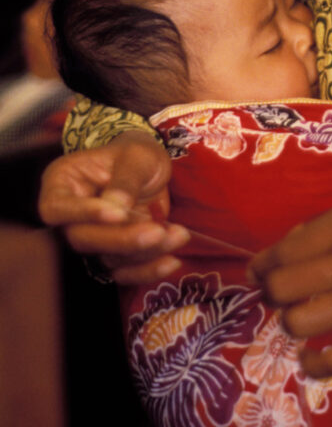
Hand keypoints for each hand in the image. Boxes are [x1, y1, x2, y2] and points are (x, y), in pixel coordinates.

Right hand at [38, 130, 188, 282]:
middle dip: (123, 239)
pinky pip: (123, 272)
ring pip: (106, 257)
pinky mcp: (111, 254)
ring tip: (178, 235)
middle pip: (83, 239)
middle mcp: (69, 217)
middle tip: (158, 232)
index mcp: (62, 184)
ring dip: (145, 253)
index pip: (57, 208)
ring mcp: (90, 238)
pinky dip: (147, 271)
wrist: (149, 168)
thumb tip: (116, 206)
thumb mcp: (136, 155)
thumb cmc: (136, 155)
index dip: (85, 214)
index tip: (119, 214)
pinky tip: (172, 261)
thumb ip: (126, 178)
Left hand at [248, 200, 331, 377]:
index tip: (257, 271)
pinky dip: (313, 364)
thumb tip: (282, 250)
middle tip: (276, 292)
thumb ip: (324, 227)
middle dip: (270, 292)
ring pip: (299, 323)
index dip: (262, 264)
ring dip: (289, 321)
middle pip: (284, 287)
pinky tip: (308, 356)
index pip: (285, 250)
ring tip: (297, 315)